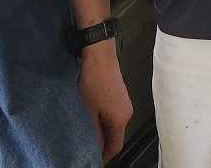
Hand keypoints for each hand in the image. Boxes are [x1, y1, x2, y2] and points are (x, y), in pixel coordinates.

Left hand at [78, 44, 132, 160]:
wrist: (99, 53)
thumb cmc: (95, 79)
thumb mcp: (89, 111)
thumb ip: (93, 132)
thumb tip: (94, 147)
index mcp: (121, 119)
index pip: (115, 147)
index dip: (103, 156)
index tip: (92, 158)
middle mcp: (126, 112)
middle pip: (115, 136)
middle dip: (101, 143)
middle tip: (85, 145)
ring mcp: (123, 102)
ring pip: (112, 125)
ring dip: (100, 130)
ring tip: (85, 130)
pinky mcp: (118, 95)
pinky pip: (111, 114)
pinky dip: (101, 119)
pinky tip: (89, 115)